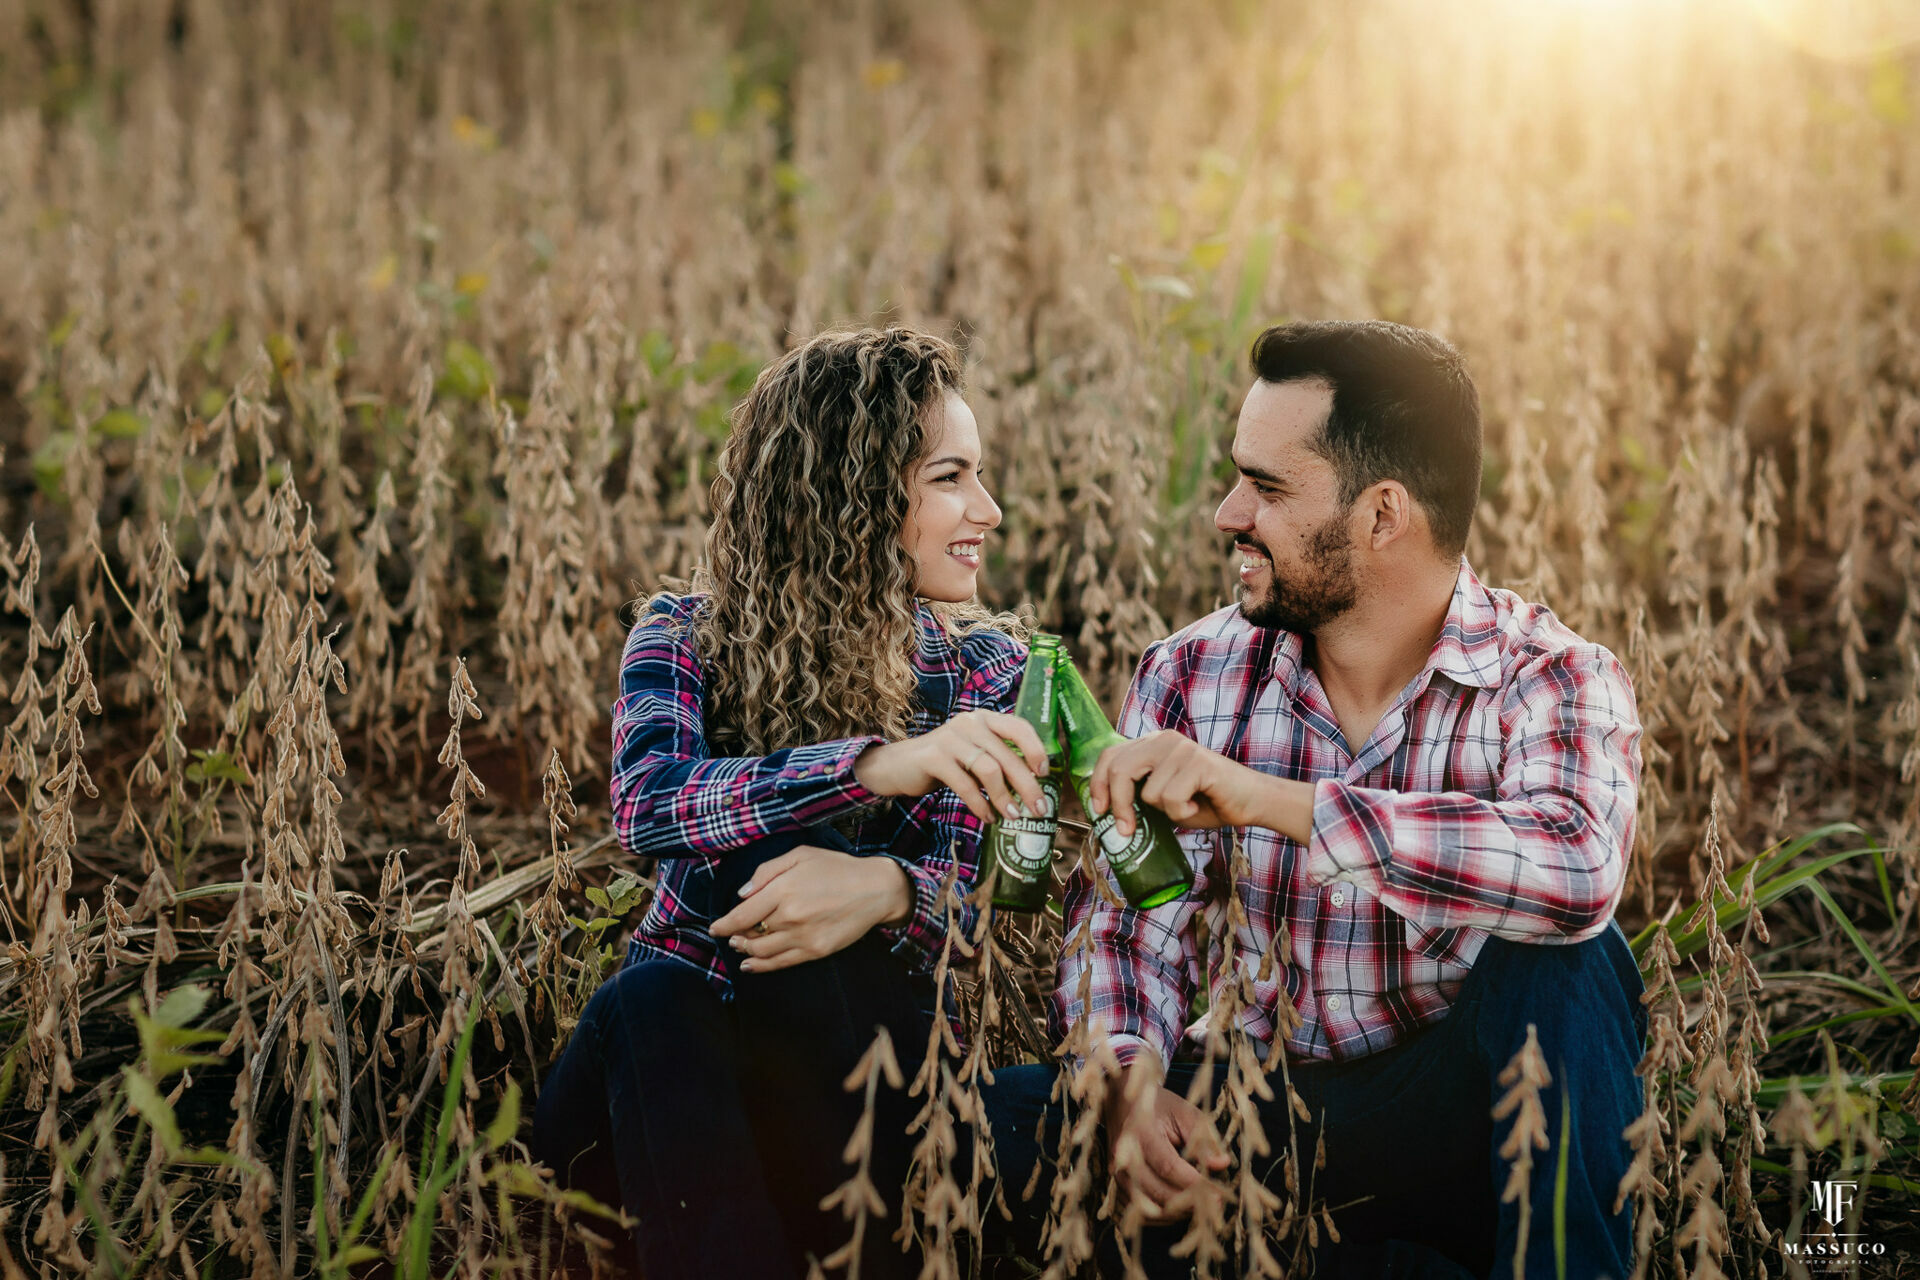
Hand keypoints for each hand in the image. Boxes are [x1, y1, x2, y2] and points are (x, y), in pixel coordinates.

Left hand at [709, 846, 912, 972]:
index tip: (715, 928)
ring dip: (746, 951)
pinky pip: (781, 963)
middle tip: (730, 935)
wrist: (875, 889)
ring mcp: (803, 936)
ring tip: (740, 947)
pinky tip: (751, 965)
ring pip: (762, 952)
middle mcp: (789, 916)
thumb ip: (767, 871)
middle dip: (735, 936)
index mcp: (783, 890)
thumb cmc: (837, 867)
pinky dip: (761, 967)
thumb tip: (742, 894)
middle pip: (750, 934)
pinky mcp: (815, 950)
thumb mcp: (800, 854)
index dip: (724, 924)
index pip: (741, 914)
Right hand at [852, 709, 1048, 822]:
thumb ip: (999, 760)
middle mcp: (970, 723)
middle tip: (1039, 810)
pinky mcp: (934, 756)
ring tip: (1012, 817)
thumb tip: (1034, 789)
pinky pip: (965, 784)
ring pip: (988, 769)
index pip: (1019, 726)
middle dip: (1027, 785)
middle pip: (1007, 755)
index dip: (1036, 748)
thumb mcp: (974, 754)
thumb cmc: (946, 762)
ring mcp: (950, 738)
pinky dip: (980, 804)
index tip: (1045, 772)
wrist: (900, 764)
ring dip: (1004, 797)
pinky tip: (987, 817)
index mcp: (985, 719)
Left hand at [1089, 730, 1275, 836]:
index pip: (1110, 756)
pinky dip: (1182, 812)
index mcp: (1151, 744)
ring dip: (1165, 811)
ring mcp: (1180, 748)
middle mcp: (1163, 740)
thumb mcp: (1162, 799)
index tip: (1098, 811)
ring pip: (1149, 792)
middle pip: (1120, 770)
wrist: (1248, 802)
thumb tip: (1105, 816)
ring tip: (1186, 806)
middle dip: (1119, 805)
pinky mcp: (1197, 761)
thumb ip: (1137, 797)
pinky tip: (1197, 805)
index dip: (1097, 784)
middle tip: (1126, 830)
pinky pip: (1171, 798)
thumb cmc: (1204, 802)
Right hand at [1103, 1081, 1230, 1221]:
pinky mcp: (1118, 1188)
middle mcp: (1124, 1157)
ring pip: (1150, 1208)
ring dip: (1179, 1213)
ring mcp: (1118, 1175)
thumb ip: (1203, 1139)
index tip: (1219, 1192)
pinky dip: (1166, 1217)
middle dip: (1190, 1203)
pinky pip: (1142, 1214)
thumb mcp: (1186, 1114)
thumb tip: (1222, 1164)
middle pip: (1158, 1192)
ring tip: (1203, 1206)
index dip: (1195, 1183)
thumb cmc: (1161, 1108)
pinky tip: (1184, 1207)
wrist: (1126, 1106)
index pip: (1168, 1166)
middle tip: (1217, 1204)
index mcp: (1141, 1132)